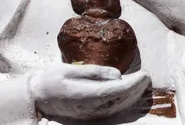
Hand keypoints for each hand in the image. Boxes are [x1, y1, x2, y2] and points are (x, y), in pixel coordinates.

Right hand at [29, 63, 150, 119]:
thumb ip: (95, 72)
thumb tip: (118, 75)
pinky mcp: (90, 114)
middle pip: (121, 100)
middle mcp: (90, 108)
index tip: (145, 74)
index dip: (133, 84)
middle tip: (147, 76)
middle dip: (137, 89)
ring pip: (118, 106)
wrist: (37, 97)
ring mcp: (90, 114)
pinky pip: (112, 109)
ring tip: (143, 83)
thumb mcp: (71, 70)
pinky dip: (124, 100)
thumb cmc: (52, 79)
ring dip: (133, 95)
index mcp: (85, 95)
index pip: (116, 90)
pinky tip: (131, 92)